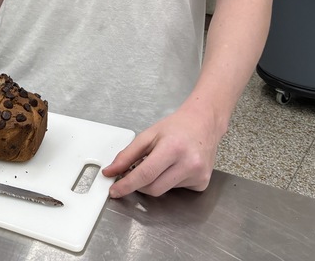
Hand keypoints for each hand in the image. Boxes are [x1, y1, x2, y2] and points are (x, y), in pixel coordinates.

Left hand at [101, 102, 220, 197]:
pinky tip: (175, 167)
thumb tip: (110, 172)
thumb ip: (127, 155)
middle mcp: (189, 164)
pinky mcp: (202, 183)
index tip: (114, 191)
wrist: (204, 123)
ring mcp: (198, 175)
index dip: (126, 185)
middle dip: (139, 184)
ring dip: (155, 181)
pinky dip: (169, 182)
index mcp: (173, 148)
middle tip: (134, 173)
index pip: (145, 174)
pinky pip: (177, 190)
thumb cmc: (176, 127)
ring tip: (161, 163)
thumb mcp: (147, 136)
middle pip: (153, 188)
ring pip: (164, 191)